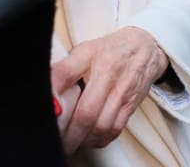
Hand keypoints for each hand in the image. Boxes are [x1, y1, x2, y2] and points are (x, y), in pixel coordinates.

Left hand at [51, 27, 168, 153]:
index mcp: (89, 55)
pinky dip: (100, 139)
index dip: (52, 93)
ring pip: (101, 125)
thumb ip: (65, 68)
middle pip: (86, 112)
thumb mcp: (84, 50)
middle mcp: (106, 73)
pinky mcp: (130, 104)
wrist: (144, 47)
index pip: (65, 74)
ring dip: (84, 139)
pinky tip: (90, 138)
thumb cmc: (109, 50)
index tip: (45, 108)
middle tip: (58, 140)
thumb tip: (45, 88)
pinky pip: (115, 128)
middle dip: (69, 133)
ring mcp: (121, 91)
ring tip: (73, 142)